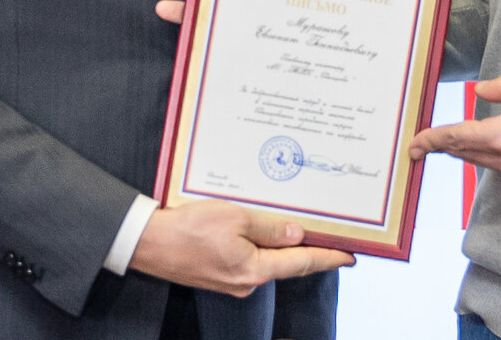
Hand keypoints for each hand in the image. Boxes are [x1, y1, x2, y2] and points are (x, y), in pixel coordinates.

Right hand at [129, 200, 353, 294]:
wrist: (150, 243)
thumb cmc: (190, 228)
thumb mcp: (235, 218)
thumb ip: (269, 227)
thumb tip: (299, 235)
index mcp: (254, 270)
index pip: (302, 263)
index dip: (329, 258)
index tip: (351, 256)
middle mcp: (247, 282)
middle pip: (288, 264)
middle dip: (311, 250)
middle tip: (334, 237)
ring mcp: (234, 281)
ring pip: (269, 260)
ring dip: (285, 245)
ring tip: (303, 227)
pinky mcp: (221, 274)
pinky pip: (251, 258)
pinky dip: (263, 245)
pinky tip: (266, 230)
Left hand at [408, 75, 500, 189]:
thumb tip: (479, 91)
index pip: (457, 139)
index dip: (431, 141)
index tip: (413, 146)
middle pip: (468, 154)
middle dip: (446, 147)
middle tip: (424, 144)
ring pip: (487, 163)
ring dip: (470, 152)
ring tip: (454, 142)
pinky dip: (496, 158)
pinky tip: (497, 146)